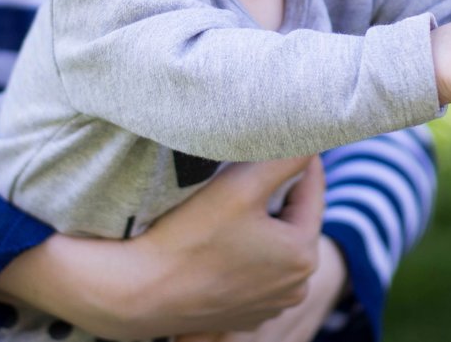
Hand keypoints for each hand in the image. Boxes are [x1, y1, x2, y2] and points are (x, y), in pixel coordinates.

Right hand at [0, 156, 323, 338]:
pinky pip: (253, 271)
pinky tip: (217, 237)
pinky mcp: (242, 315)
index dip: (299, 159)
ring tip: (232, 201)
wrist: (137, 293)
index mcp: (303, 256)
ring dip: (261, 223)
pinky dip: (243, 251)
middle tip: (250, 167)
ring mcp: (268, 306)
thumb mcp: (241, 184)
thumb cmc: (188, 237)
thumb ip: (284, 156)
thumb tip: (309, 136)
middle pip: (293, 220)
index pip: (313, 190)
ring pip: (274, 246)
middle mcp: (294, 288)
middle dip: (277, 193)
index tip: (283, 137)